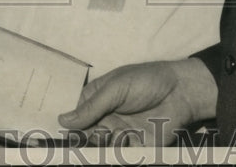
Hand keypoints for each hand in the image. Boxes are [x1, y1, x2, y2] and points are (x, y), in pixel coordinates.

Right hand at [58, 58, 217, 145]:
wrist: (182, 92)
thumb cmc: (146, 81)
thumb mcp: (116, 88)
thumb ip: (91, 107)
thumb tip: (62, 121)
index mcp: (97, 99)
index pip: (74, 115)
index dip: (66, 125)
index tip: (53, 134)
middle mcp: (105, 119)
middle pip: (84, 136)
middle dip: (80, 141)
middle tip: (80, 140)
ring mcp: (119, 134)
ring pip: (100, 148)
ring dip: (100, 147)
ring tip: (113, 136)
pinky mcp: (135, 148)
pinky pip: (119, 155)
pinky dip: (116, 154)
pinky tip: (123, 141)